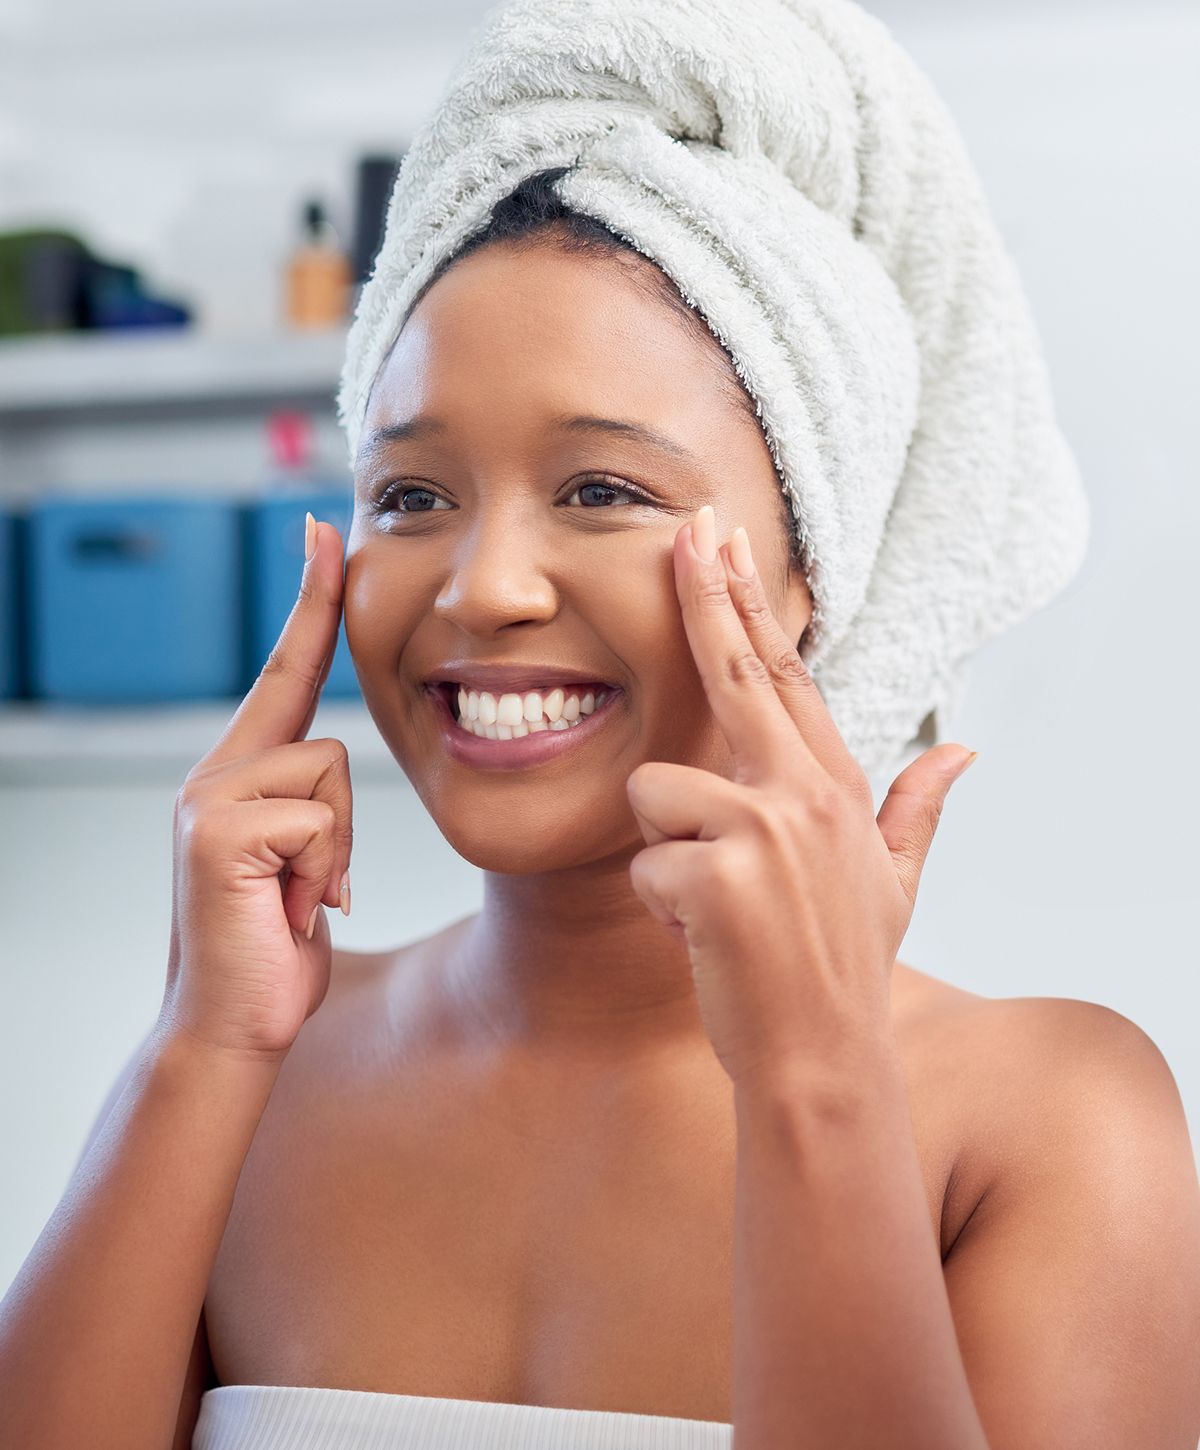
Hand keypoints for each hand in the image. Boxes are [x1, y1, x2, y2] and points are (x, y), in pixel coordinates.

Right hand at [158, 513, 352, 1063]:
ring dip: (335, 856)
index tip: (324, 531)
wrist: (231, 1026)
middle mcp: (214, 774)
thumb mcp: (304, 861)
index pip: (285, 671)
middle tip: (306, 892)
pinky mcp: (217, 830)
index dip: (310, 601)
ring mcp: (207, 798)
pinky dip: (322, 875)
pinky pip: (319, 821)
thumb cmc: (277, 944)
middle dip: (340, 829)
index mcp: (239, 774)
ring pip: (331, 779)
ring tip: (295, 902)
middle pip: (331, 743)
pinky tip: (287, 912)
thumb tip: (325, 776)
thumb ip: (310, 805)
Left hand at [624, 506, 976, 1089]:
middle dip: (707, 591)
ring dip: (667, 851)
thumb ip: (920, 807)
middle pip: (737, 671)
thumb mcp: (895, 882)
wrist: (821, 1058)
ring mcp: (761, 830)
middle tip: (688, 524)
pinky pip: (644, 861)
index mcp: (835, 788)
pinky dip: (660, 904)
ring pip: (656, 792)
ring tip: (711, 901)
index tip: (727, 542)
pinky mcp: (715, 873)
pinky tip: (702, 935)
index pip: (784, 675)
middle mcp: (804, 795)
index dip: (751, 603)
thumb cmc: (841, 966)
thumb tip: (963, 751)